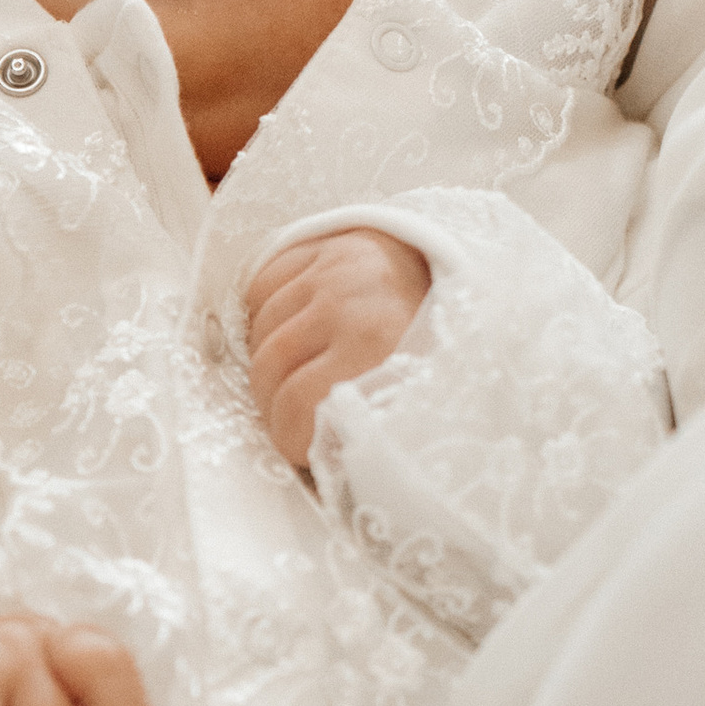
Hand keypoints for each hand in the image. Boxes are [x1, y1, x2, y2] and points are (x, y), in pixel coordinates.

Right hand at [245, 233, 430, 473]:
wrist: (446, 280)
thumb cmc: (429, 349)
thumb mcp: (411, 395)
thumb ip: (366, 423)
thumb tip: (319, 457)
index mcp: (379, 347)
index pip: (297, 406)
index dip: (288, 436)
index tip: (299, 444)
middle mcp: (351, 302)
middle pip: (268, 369)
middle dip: (272, 402)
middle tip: (292, 412)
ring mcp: (330, 270)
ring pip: (258, 333)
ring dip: (270, 360)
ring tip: (296, 371)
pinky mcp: (316, 248)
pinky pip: (259, 291)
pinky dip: (266, 317)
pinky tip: (295, 329)